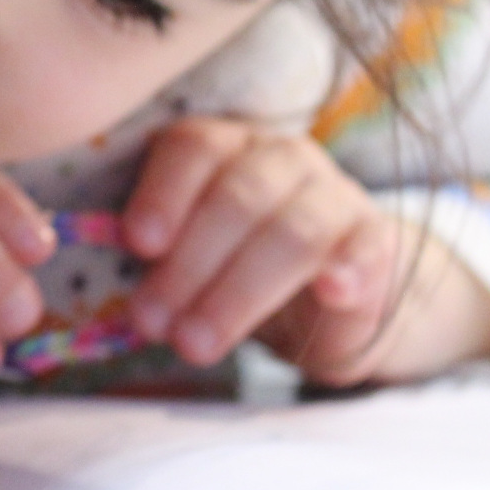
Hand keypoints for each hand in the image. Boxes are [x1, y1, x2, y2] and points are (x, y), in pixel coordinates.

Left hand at [121, 116, 489, 385]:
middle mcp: (281, 158)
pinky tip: (329, 293)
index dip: (163, 194)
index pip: (193, 148)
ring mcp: (334, 194)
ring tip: (197, 344)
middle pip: (237, 197)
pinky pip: (364, 249)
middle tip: (153, 322)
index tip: (137, 244)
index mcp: (225, 146)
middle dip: (189, 265)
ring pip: (291, 231)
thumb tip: (114, 276)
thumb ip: (155, 258)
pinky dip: (346, 270)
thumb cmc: (235, 268)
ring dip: (238, 292)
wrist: (327, 297)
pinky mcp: (376, 241)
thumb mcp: (189, 257)